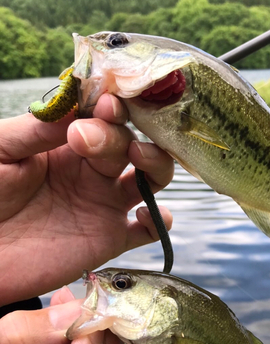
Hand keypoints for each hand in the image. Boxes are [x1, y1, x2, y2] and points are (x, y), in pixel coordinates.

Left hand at [0, 94, 173, 305]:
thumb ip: (35, 129)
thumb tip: (77, 107)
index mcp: (67, 145)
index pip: (102, 118)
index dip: (109, 108)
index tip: (104, 104)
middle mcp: (92, 171)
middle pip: (128, 143)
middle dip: (116, 135)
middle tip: (86, 139)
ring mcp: (104, 204)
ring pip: (151, 177)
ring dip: (156, 163)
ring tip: (139, 159)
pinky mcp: (110, 239)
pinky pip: (148, 230)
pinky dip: (160, 221)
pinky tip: (148, 214)